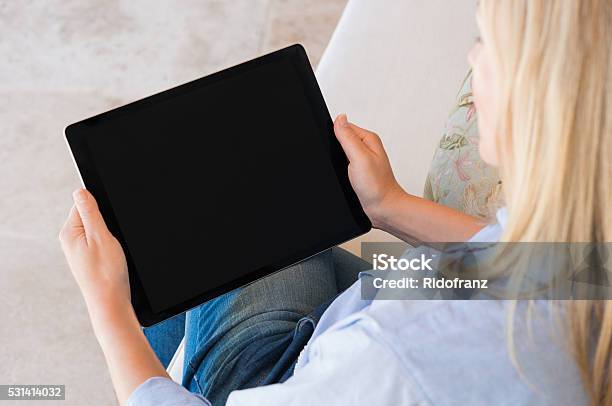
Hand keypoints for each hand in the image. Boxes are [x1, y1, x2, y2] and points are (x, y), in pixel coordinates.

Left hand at [59, 189, 130, 320]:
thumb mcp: (100, 236)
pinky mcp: (88, 258)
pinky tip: (112, 256)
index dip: (100, 208)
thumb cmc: (106, 273)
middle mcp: (70, 240)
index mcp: (69, 232)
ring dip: (108, 235)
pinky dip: (108, 245)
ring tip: (112, 251)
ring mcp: (79, 250)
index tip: (109, 220)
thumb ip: (90, 212)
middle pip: (90, 216)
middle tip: (112, 239)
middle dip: (105, 222)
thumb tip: (80, 191)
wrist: (110, 302)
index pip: (82, 204)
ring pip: (97, 229)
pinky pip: (99, 241)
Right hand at [333, 114, 404, 227]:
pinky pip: (343, 164)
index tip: (333, 145)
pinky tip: (342, 175)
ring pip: (340, 152)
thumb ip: (348, 137)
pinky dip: (339, 168)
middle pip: (341, 139)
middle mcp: (366, 148)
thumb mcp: (359, 157)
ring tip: (342, 169)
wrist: (382, 209)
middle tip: (339, 161)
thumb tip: (339, 118)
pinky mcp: (358, 171)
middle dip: (334, 148)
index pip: (344, 126)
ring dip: (336, 159)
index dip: (333, 133)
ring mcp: (362, 160)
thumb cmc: (377, 186)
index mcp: (368, 139)